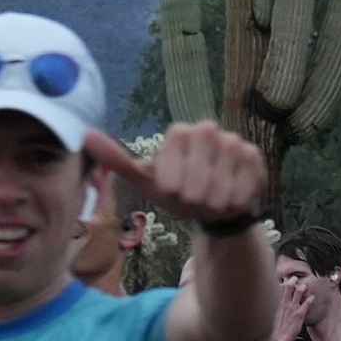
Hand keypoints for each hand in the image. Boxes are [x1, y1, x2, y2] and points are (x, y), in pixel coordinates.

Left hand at [87, 119, 267, 231]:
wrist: (215, 209)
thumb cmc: (179, 193)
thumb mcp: (147, 181)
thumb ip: (119, 159)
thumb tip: (86, 135)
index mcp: (180, 133)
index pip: (173, 152)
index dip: (173, 179)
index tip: (173, 190)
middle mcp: (207, 130)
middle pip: (198, 171)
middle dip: (194, 194)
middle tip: (194, 198)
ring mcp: (233, 142)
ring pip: (221, 180)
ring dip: (214, 200)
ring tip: (211, 200)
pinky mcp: (254, 157)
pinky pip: (243, 184)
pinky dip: (234, 200)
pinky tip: (231, 198)